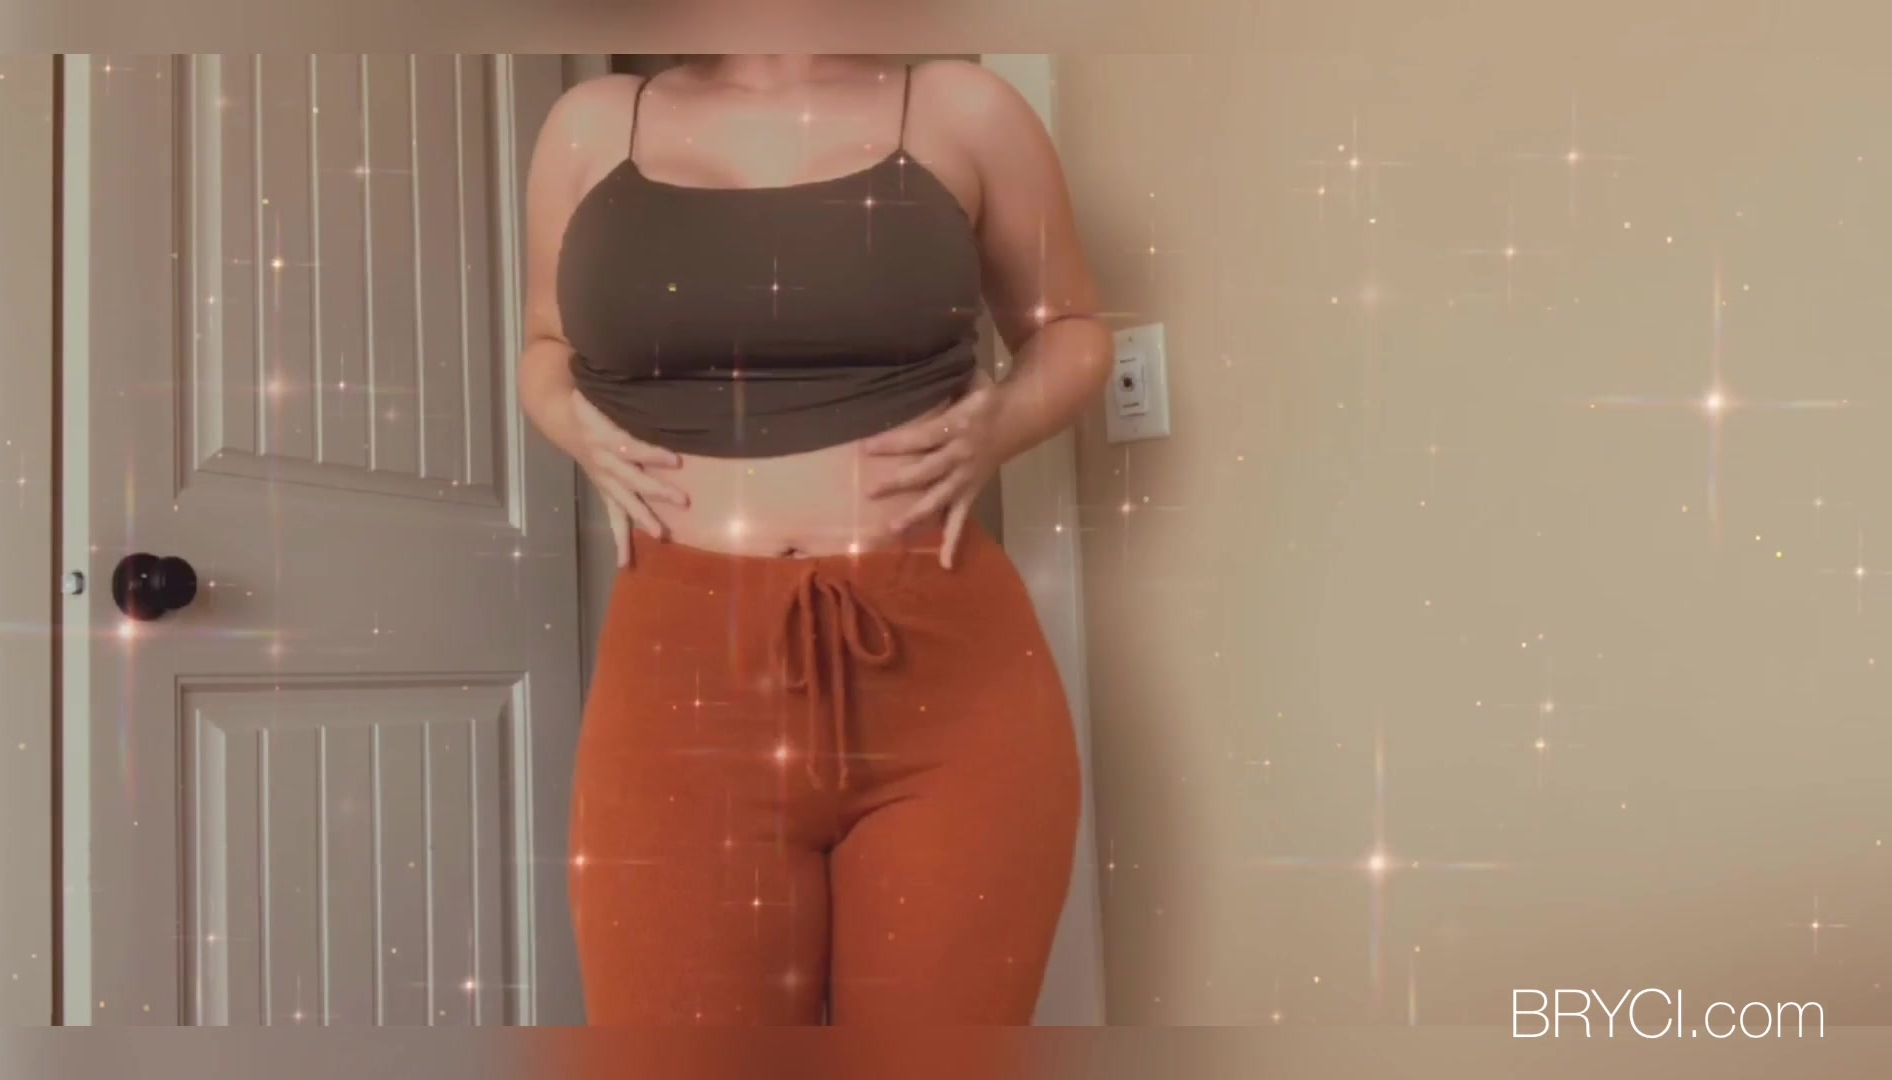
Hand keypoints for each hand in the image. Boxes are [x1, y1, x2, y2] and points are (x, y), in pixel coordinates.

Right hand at [567, 390, 687, 566]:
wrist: (559, 416)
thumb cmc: (589, 396)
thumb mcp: (599, 386)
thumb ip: (618, 384)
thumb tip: (649, 364)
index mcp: (604, 436)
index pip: (630, 447)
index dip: (651, 454)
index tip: (676, 459)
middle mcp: (603, 461)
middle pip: (632, 479)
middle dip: (657, 491)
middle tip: (683, 500)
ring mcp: (604, 479)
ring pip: (624, 502)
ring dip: (643, 519)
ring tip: (661, 536)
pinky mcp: (605, 490)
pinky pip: (613, 518)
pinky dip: (619, 540)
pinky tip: (624, 563)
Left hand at [862, 368, 1002, 568]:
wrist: (1023, 418)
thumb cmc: (988, 395)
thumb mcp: (972, 378)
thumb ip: (947, 377)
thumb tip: (920, 359)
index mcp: (959, 426)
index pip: (922, 437)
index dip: (895, 443)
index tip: (865, 449)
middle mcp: (962, 455)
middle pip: (927, 471)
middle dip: (898, 482)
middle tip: (869, 491)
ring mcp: (967, 477)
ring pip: (940, 499)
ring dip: (916, 515)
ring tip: (892, 529)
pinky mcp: (972, 491)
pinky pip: (961, 519)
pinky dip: (953, 542)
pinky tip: (944, 564)